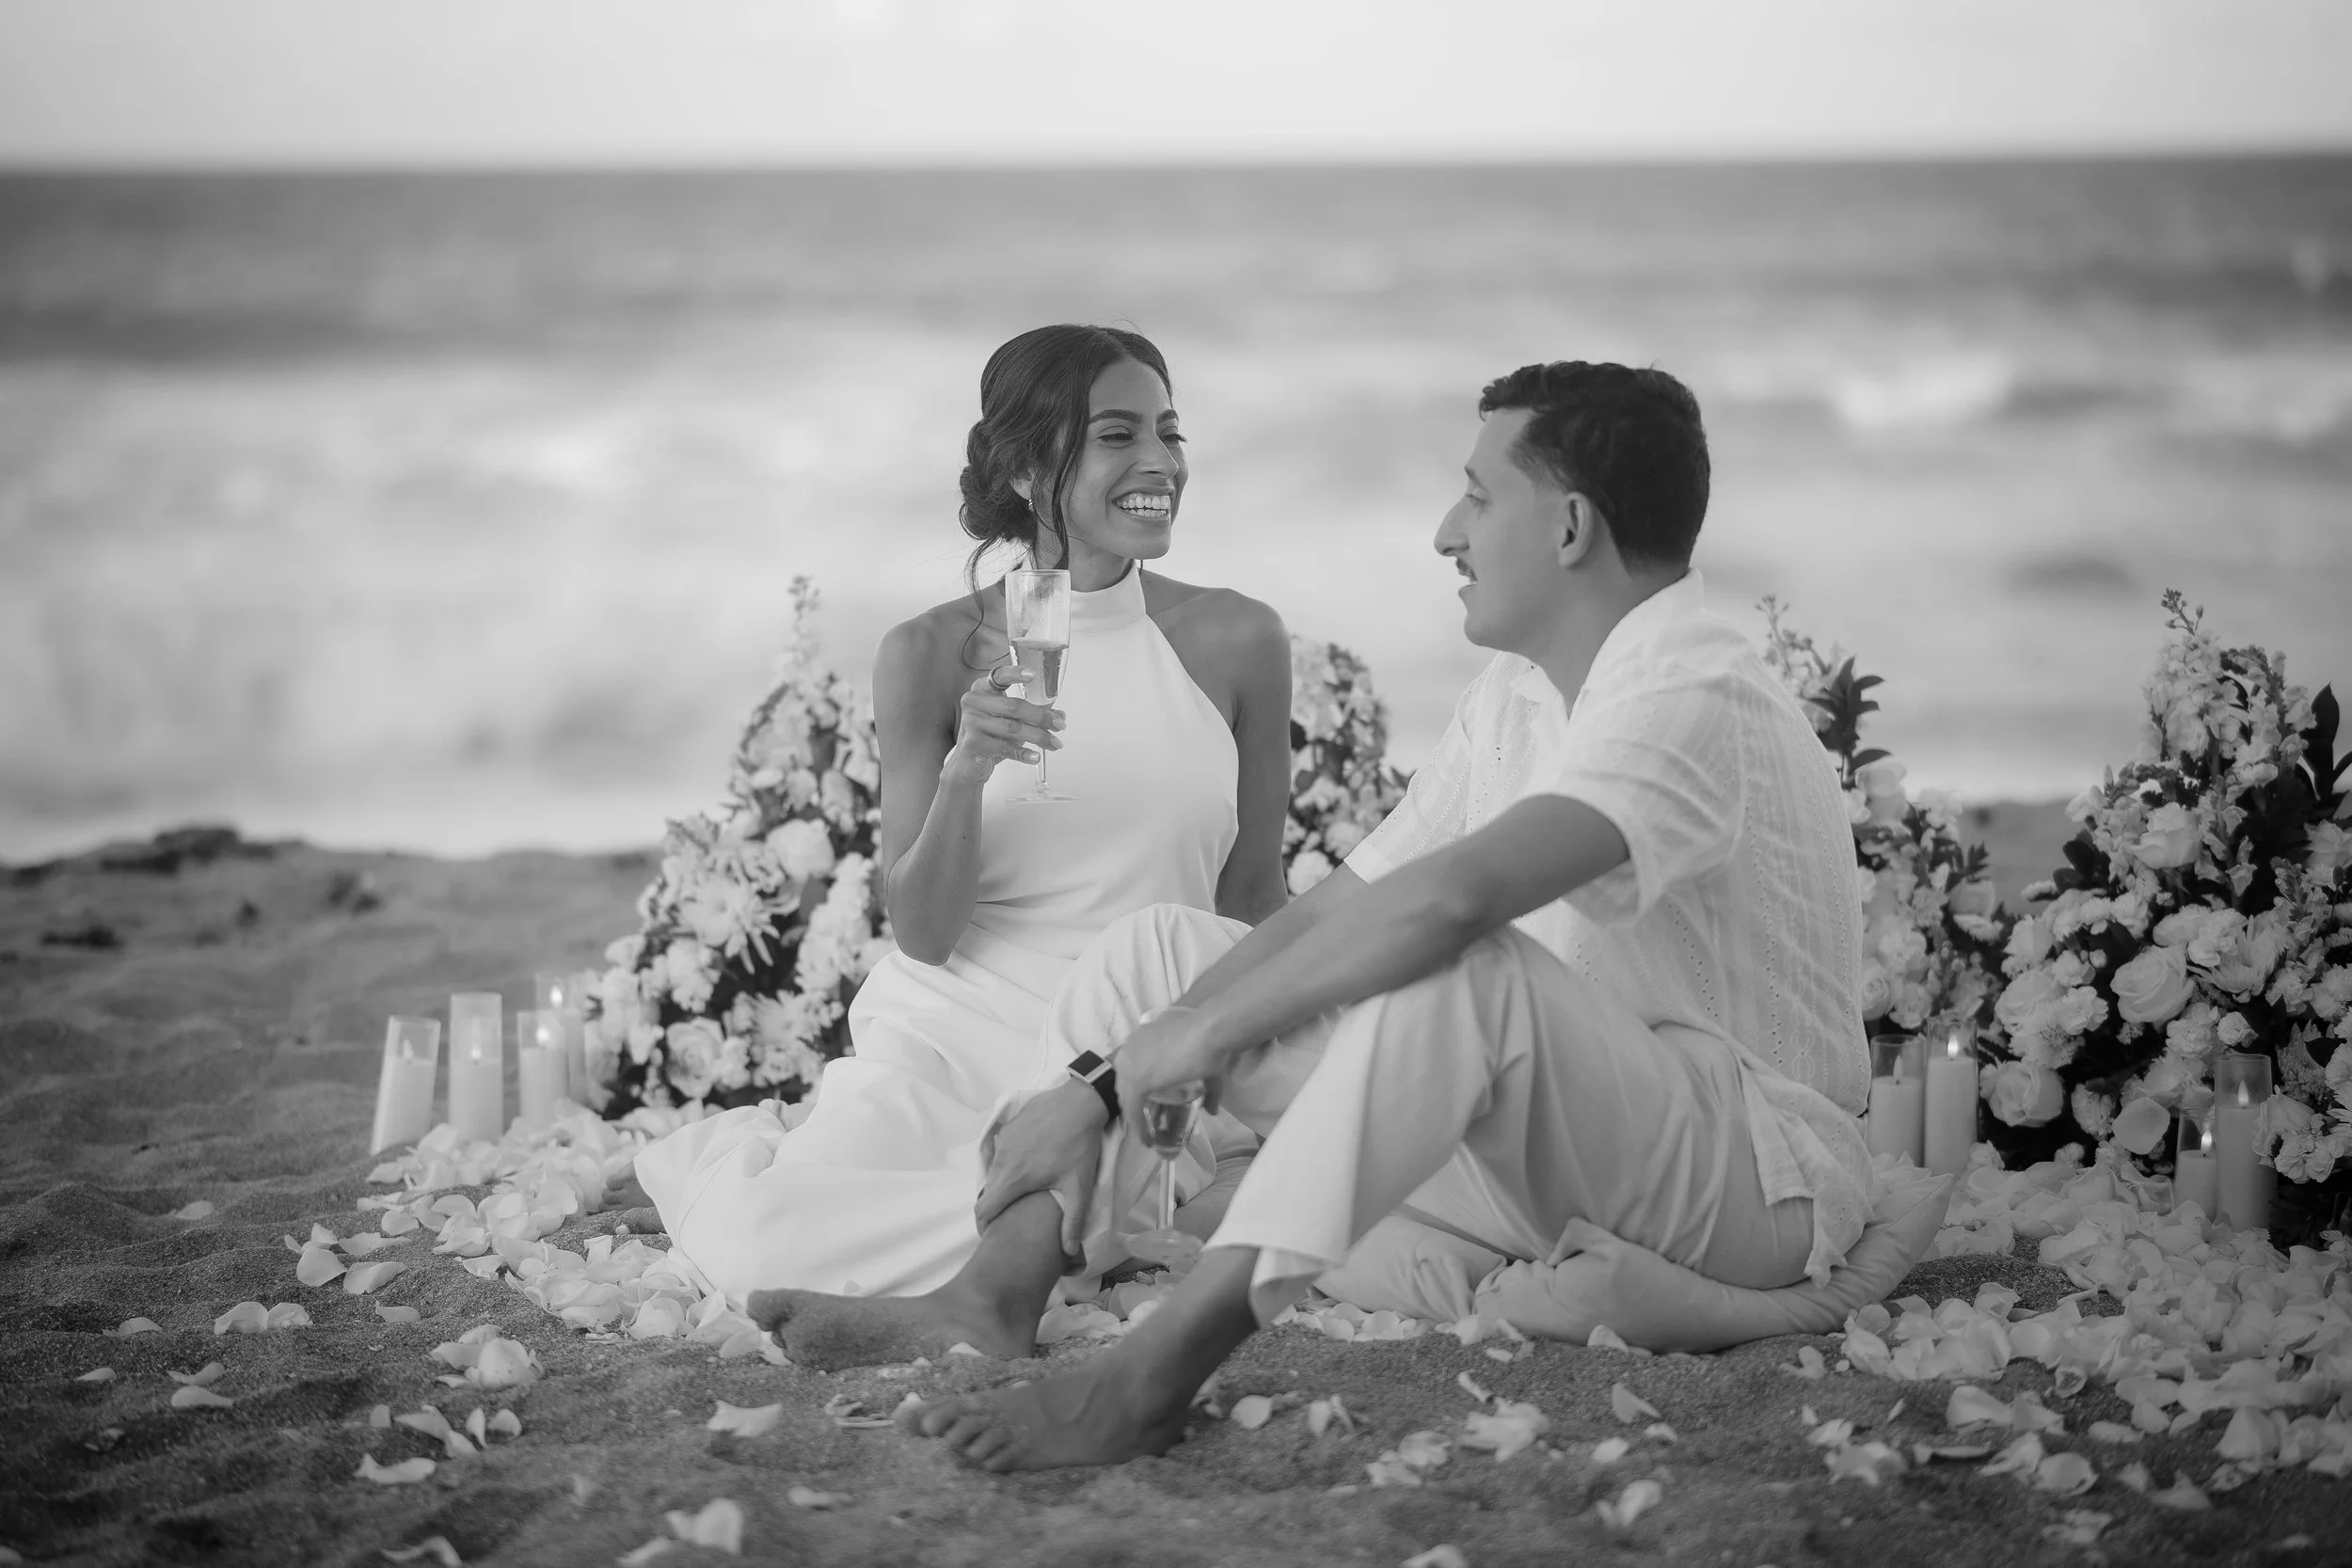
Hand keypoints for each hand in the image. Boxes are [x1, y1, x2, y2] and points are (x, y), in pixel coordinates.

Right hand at [943, 666, 1061, 787]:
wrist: (967, 763)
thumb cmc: (989, 736)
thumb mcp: (1010, 720)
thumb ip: (1033, 714)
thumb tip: (1059, 716)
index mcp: (982, 689)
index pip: (999, 676)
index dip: (1015, 673)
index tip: (1033, 674)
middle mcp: (973, 702)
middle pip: (1014, 706)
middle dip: (1041, 717)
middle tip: (1059, 725)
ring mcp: (971, 722)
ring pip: (1013, 728)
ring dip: (1038, 736)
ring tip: (1054, 743)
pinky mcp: (972, 744)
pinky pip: (1005, 748)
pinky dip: (1023, 753)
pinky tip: (1035, 757)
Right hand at [975, 1079, 1103, 1265]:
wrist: (1080, 1102)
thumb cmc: (1079, 1146)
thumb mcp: (1079, 1187)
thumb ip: (1073, 1222)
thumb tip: (1068, 1252)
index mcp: (1013, 1179)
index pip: (983, 1210)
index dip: (984, 1227)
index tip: (992, 1234)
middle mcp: (1001, 1160)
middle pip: (987, 1192)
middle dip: (994, 1208)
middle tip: (1011, 1217)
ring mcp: (1003, 1141)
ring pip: (993, 1171)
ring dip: (1001, 1184)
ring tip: (1021, 1192)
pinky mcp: (1009, 1127)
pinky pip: (1000, 1152)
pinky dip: (1007, 1163)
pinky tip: (1028, 1164)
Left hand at [1115, 1005, 1235, 1146]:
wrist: (1210, 1033)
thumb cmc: (1208, 1042)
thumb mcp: (1204, 1068)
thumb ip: (1208, 1090)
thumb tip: (1213, 1111)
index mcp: (1139, 1041)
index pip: (1130, 1071)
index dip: (1137, 1092)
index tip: (1148, 1108)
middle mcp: (1129, 1050)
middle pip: (1124, 1085)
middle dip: (1134, 1105)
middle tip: (1149, 1121)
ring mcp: (1129, 1065)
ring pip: (1126, 1100)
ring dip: (1135, 1120)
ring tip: (1147, 1136)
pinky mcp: (1136, 1081)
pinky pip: (1132, 1110)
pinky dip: (1138, 1127)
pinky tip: (1147, 1139)